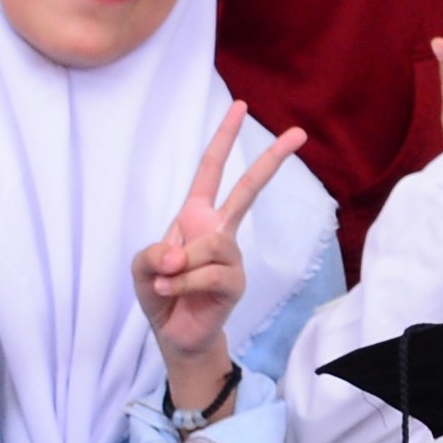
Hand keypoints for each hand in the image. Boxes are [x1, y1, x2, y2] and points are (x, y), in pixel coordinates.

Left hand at [134, 104, 310, 408]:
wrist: (175, 336)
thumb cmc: (160, 294)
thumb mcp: (142, 268)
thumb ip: (152, 254)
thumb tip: (177, 256)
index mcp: (197, 217)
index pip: (212, 171)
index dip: (224, 138)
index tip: (241, 106)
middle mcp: (219, 231)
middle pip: (249, 189)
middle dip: (272, 160)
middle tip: (300, 133)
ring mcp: (231, 256)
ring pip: (208, 245)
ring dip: (179, 265)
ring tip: (165, 282)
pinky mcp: (235, 282)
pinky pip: (208, 273)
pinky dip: (182, 284)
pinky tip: (170, 293)